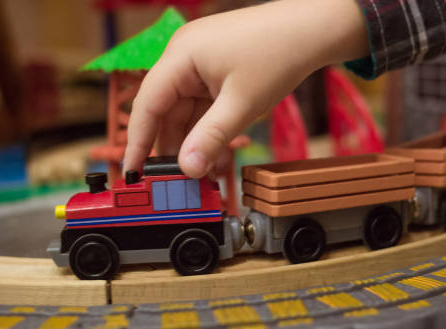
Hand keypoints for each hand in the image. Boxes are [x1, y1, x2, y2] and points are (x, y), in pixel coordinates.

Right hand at [124, 0, 367, 177]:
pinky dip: (208, 128)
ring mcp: (200, 62)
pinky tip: (217, 153)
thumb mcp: (241, 104)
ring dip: (195, 141)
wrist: (312, 29)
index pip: (147, 105)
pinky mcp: (216, 69)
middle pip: (166, 111)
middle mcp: (183, 56)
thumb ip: (211, 138)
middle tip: (181, 181)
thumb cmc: (278, 54)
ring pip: (186, 111)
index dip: (138, 142)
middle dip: (175, 147)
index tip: (133, 173)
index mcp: (180, 56)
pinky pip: (203, 104)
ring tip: (206, 171)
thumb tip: (187, 170)